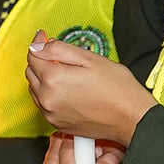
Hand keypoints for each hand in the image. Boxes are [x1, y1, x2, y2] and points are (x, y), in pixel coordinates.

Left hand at [25, 30, 156, 144]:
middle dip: (41, 61)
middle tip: (60, 57)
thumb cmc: (118, 90)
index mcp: (54, 80)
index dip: (38, 43)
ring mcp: (51, 114)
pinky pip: (44, 104)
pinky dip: (49, 95)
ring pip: (35, 89)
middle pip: (31, 72)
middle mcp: (48, 99)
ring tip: (67, 75)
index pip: (32, 56)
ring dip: (44, 79)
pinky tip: (68, 90)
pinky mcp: (57, 125)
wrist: (132, 119)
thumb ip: (58, 49)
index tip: (43, 38)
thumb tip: (38, 45)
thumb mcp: (90, 58)